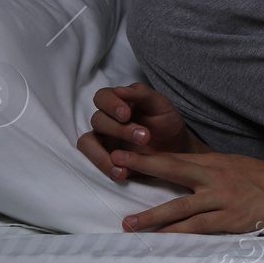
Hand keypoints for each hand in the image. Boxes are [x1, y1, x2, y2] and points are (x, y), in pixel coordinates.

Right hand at [77, 82, 202, 180]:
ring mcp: (103, 139)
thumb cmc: (166, 122)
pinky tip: (122, 173)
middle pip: (97, 120)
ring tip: (124, 164)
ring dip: (102, 153)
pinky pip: (93, 161)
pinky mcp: (105, 157)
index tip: (126, 115)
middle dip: (118, 129)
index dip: (110, 104)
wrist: (176, 148)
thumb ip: (142, 94)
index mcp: (119, 101)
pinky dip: (105, 167)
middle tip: (144, 137)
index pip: (102, 97)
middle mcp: (107, 119)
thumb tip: (119, 89)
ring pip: (87, 142)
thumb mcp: (161, 105)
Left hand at [112, 148, 263, 234]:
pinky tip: (161, 240)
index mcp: (213, 162)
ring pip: (179, 206)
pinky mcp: (230, 218)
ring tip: (128, 224)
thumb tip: (180, 172)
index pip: (174, 156)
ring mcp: (221, 198)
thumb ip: (207, 170)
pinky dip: (177, 234)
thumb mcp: (232, 166)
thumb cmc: (262, 179)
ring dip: (151, 216)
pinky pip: (198, 227)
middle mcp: (214, 176)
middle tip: (114, 162)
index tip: (121, 151)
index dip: (147, 154)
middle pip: (171, 168)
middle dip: (142, 165)